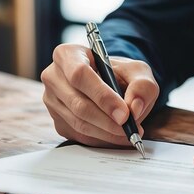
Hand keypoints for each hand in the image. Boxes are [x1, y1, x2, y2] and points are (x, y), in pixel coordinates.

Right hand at [41, 43, 158, 146]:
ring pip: (78, 123)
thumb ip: (142, 85)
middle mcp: (53, 77)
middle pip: (78, 104)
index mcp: (67, 54)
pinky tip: (117, 136)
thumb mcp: (137, 71)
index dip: (102, 96)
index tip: (124, 113)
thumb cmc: (119, 73)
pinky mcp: (57, 121)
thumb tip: (134, 108)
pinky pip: (79, 135)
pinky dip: (102, 139)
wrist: (109, 84)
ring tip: (129, 133)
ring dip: (107, 133)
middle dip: (107, 121)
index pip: (79, 75)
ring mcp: (52, 101)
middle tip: (131, 128)